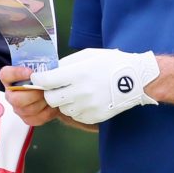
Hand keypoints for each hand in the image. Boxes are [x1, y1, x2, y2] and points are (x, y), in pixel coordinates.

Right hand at [0, 65, 60, 126]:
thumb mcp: (39, 68)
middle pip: (16, 99)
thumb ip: (39, 68)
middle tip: (45, 88)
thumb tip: (47, 72)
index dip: (17, 74)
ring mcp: (18, 109)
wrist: (49, 92)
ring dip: (43, 102)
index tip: (31, 72)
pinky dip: (48, 111)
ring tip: (51, 95)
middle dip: (34, 94)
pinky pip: (38, 118)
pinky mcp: (27, 119)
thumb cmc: (41, 78)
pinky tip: (52, 104)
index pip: (6, 75)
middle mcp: (10, 95)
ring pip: (29, 110)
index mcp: (9, 79)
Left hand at [31, 48, 159, 123]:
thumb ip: (66, 64)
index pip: (46, 81)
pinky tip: (85, 100)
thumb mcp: (87, 55)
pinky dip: (76, 109)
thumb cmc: (111, 63)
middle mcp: (81, 92)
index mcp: (78, 74)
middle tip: (56, 87)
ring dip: (64, 101)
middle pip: (51, 99)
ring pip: (63, 109)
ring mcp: (88, 106)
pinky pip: (76, 116)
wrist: (135, 80)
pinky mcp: (94, 117)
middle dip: (50, 92)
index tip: (38, 78)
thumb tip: (49, 71)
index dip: (38, 80)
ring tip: (75, 92)